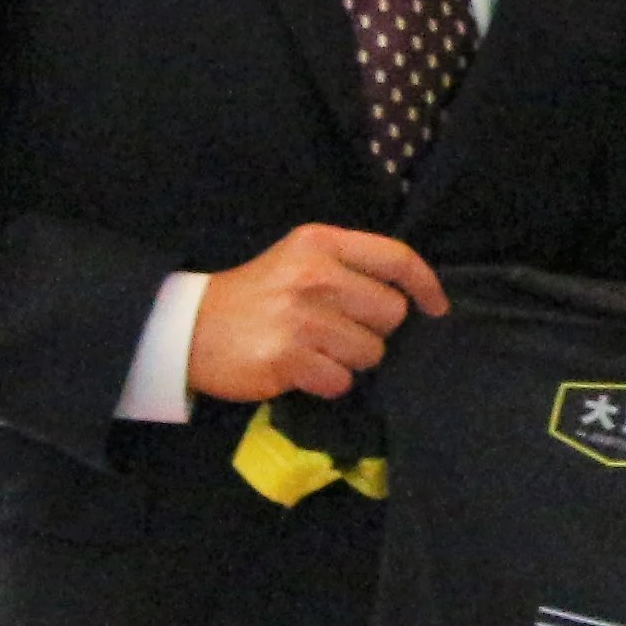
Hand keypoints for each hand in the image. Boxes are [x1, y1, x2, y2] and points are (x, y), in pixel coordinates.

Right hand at [187, 226, 444, 402]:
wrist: (189, 327)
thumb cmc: (256, 294)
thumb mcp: (299, 258)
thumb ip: (349, 266)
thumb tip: (412, 295)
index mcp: (320, 243)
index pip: (396, 258)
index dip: (426, 285)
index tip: (436, 307)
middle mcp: (314, 275)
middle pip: (391, 313)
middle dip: (374, 328)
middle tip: (337, 330)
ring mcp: (300, 318)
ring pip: (371, 352)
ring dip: (349, 360)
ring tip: (314, 349)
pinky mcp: (287, 359)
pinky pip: (341, 382)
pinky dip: (326, 382)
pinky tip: (300, 369)